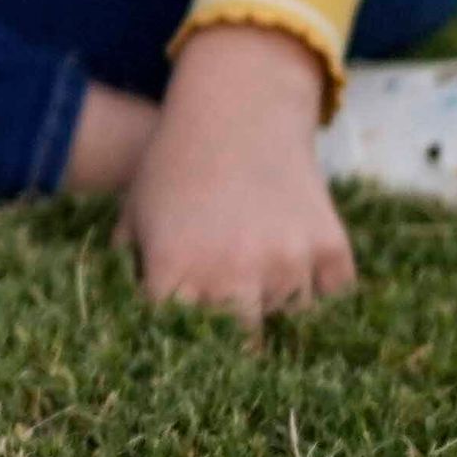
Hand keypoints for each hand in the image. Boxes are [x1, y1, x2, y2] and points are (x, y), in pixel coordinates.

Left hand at [113, 26, 355, 330]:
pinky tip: (295, 258)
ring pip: (288, 322)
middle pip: (238, 349)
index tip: (183, 348)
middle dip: (231, 345)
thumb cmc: (173, 164)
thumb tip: (124, 331)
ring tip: (257, 266)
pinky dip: (318, 286)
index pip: (177, 345)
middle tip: (228, 330)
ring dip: (275, 306)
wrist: (238, 108)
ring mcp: (288, 263)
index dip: (179, 349)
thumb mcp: (134, 217)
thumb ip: (128, 276)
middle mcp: (234, 275)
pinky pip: (331, 297)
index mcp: (175, 272)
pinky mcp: (332, 249)